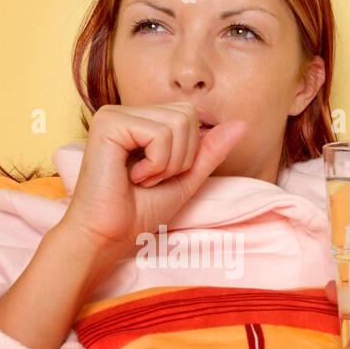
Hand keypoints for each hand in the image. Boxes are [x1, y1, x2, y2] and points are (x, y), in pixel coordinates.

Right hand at [60, 101, 248, 256]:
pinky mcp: (108, 123)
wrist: (107, 236)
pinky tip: (132, 176)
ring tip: (141, 179)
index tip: (159, 175)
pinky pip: (160, 134)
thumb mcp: (185, 179)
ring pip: (178, 123)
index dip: (188, 152)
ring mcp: (114, 115)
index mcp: (139, 120)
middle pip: (187, 115)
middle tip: (150, 178)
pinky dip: (156, 164)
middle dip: (181, 156)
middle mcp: (125, 112)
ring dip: (168, 163)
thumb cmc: (137, 212)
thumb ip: (209, 151)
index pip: (190, 115)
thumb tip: (241, 124)